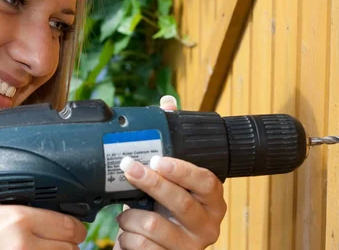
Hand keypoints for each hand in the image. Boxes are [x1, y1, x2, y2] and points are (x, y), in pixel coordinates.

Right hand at [0, 204, 86, 249]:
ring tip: (40, 249)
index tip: (72, 229)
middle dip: (65, 244)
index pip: (70, 226)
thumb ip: (10, 208)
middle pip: (69, 248)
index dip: (74, 228)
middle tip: (54, 242)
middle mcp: (24, 244)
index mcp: (18, 219)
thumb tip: (37, 207)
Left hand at [113, 95, 226, 249]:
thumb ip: (174, 144)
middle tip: (128, 167)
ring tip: (126, 212)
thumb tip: (168, 104)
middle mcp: (207, 225)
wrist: (161, 249)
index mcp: (212, 201)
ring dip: (130, 216)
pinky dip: (127, 237)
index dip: (182, 169)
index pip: (206, 181)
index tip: (158, 159)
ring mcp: (189, 246)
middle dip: (149, 182)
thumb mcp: (174, 180)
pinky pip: (142, 246)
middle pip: (179, 201)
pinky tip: (128, 232)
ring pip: (154, 225)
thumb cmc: (169, 211)